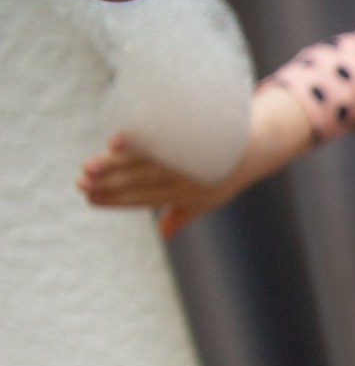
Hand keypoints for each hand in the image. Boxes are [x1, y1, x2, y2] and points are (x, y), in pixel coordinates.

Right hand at [78, 82, 315, 235]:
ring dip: (116, 166)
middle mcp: (193, 178)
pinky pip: (165, 137)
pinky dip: (140, 140)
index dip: (119, 200)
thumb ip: (183, 212)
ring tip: (88, 167)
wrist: (261, 142)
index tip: (90, 198)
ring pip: (149, 163)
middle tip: (81, 183)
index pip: (148, 198)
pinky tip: (117, 143)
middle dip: (110, 183)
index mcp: (192, 194)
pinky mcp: (196, 133)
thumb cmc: (227, 170)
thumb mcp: (209, 196)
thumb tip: (163, 232)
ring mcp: (194, 155)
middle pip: (144, 181)